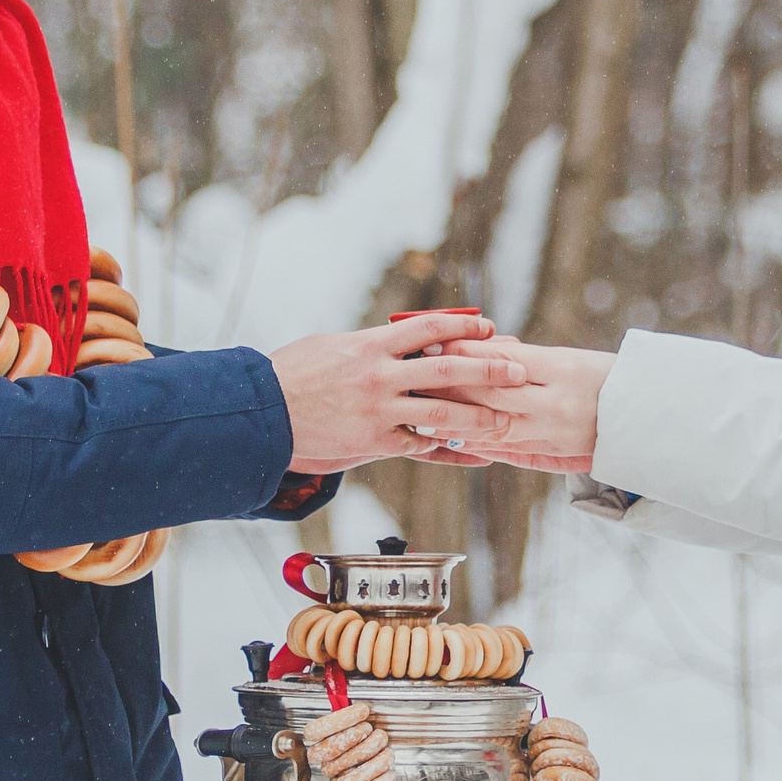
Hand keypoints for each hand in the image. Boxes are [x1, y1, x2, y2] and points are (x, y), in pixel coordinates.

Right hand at [271, 314, 527, 472]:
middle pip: (447, 369)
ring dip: (479, 417)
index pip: (429, 328)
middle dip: (488, 369)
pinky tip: (472, 453)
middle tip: (519, 371)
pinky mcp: (374, 442)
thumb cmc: (293, 374)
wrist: (262, 414)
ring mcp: (379, 411)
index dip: (464, 327)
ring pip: (442, 413)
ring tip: (506, 420)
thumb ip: (372, 344)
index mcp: (372, 344)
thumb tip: (403, 339)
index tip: (490, 329)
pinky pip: (421, 446)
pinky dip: (448, 450)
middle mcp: (381, 375)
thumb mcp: (333, 345)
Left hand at [416, 337, 613, 472]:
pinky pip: (507, 450)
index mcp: (562, 369)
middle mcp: (556, 402)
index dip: (467, 352)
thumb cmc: (602, 376)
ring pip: (495, 426)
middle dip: (452, 384)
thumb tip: (479, 347)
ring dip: (456, 420)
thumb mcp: (566, 358)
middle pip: (494, 392)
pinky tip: (452, 439)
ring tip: (422, 413)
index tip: (435, 341)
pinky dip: (477, 444)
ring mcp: (553, 432)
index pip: (504, 359)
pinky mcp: (552, 453)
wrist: (643, 416)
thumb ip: (523, 357)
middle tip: (418, 374)